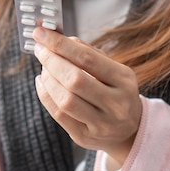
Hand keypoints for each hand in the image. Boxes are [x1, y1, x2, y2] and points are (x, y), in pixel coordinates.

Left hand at [32, 27, 140, 167]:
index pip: (88, 59)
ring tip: (43, 67)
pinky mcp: (85, 137)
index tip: (42, 33)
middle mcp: (116, 104)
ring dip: (48, 79)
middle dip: (51, 61)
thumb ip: (88, 53)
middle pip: (75, 80)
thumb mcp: (113, 70)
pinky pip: (58, 115)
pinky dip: (45, 95)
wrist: (130, 131)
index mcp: (124, 81)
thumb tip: (60, 39)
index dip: (61, 45)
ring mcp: (101, 124)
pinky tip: (42, 82)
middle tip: (39, 49)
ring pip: (65, 99)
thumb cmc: (116, 93)